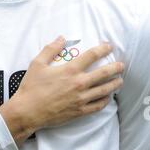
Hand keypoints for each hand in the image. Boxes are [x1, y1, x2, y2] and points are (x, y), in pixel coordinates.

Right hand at [0, 37, 123, 145]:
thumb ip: (50, 49)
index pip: (92, 56)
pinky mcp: (80, 111)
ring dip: (114, 84)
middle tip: (121, 65)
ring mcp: (81, 98)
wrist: (28, 111)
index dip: (102, 49)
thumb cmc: (32, 86)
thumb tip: (61, 38)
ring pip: (104, 90)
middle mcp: (79, 83)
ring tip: (119, 80)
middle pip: (104, 73)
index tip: (108, 46)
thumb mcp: (37, 63)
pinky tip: (107, 97)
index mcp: (70, 70)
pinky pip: (98, 105)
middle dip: (115, 68)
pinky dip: (105, 100)